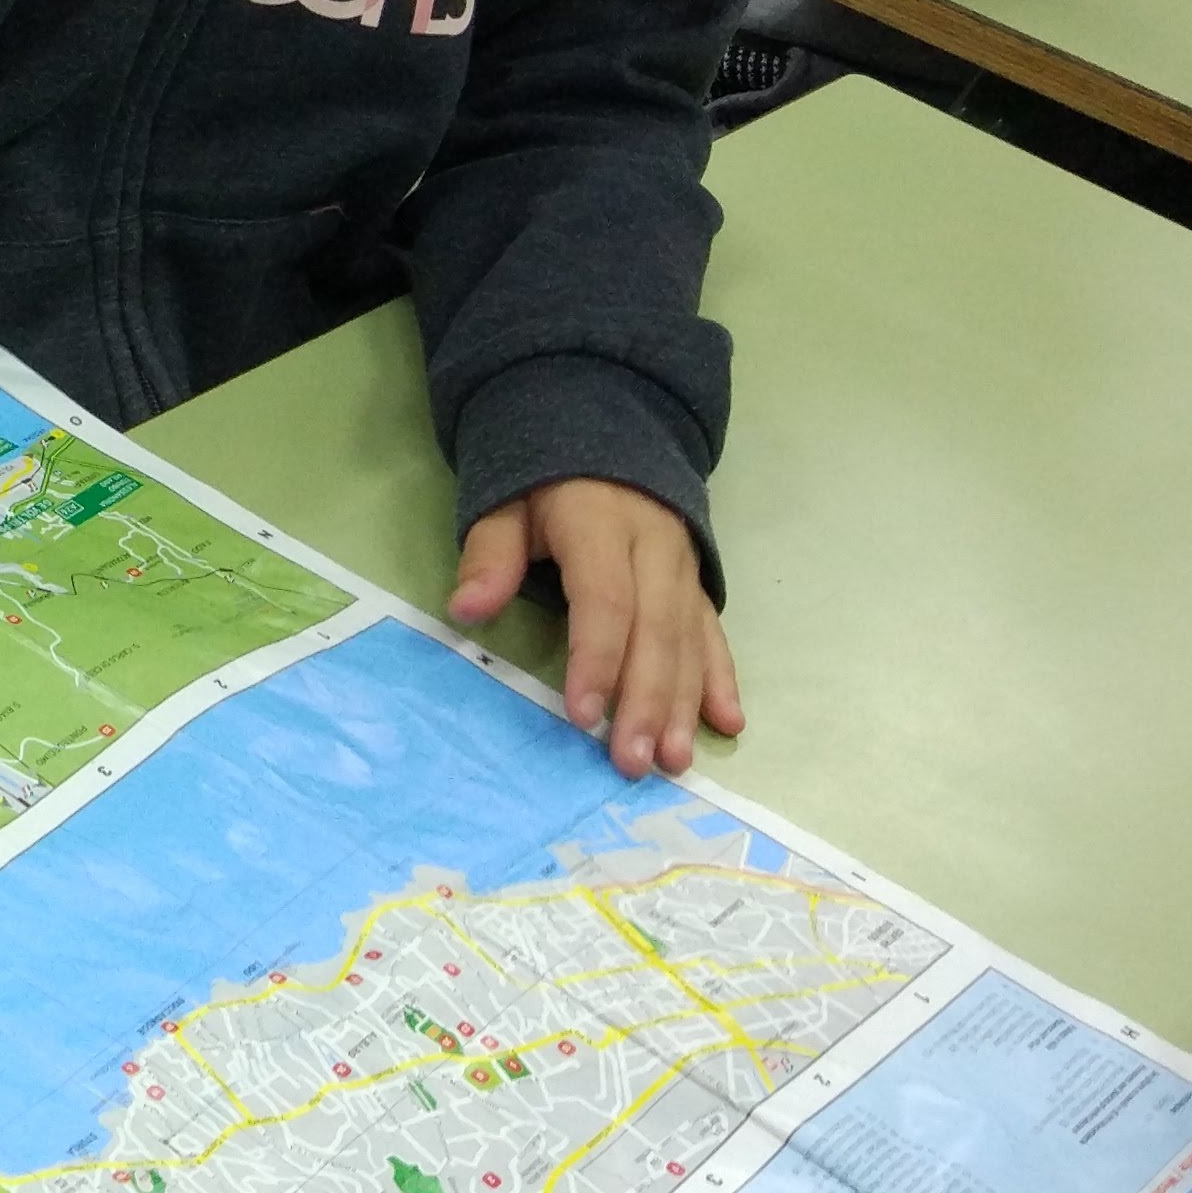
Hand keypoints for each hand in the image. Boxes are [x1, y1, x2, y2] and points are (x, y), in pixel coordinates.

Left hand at [450, 478, 738, 780]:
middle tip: (632, 762)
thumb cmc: (543, 481)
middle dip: (646, 701)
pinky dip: (719, 679)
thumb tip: (465, 610)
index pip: (606, 601)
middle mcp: (655, 550)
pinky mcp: (695, 584)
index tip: (581, 715)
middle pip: (657, 631)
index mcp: (603, 526)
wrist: (606, 430)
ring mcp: (682, 568)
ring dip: (683, 704)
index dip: (597, 659)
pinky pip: (712, 634)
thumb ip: (490, 555)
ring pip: (690, 640)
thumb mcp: (505, 503)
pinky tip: (725, 722)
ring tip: (673, 761)